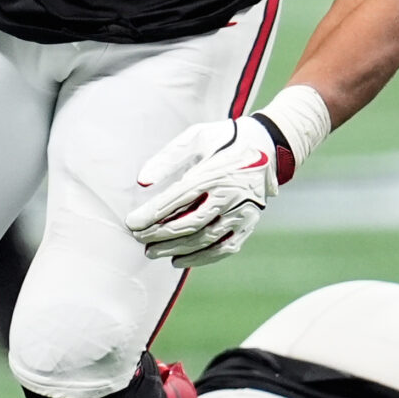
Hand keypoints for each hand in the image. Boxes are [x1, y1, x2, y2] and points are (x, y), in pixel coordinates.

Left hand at [127, 120, 278, 265]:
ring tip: (152, 252)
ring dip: (175, 249)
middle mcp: (230, 196)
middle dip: (159, 234)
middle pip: (189, 224)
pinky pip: (224, 248)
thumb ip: (167, 158)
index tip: (131, 223)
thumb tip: (141, 181)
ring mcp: (242, 212)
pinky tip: (179, 259)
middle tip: (138, 239)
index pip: (177, 199)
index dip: (151, 214)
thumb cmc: (224, 140)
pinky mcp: (249, 224)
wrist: (267, 146)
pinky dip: (200, 258)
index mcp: (214, 173)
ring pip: (204, 239)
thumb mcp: (195, 138)